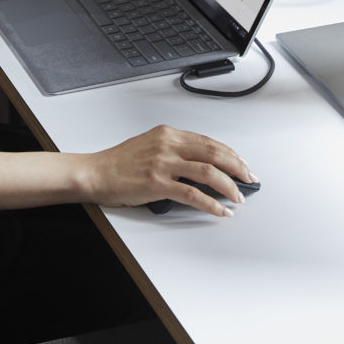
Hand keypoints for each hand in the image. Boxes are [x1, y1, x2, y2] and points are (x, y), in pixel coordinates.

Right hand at [80, 125, 255, 217]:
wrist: (94, 173)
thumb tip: (198, 165)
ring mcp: (163, 163)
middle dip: (237, 167)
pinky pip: (193, 194)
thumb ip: (173, 150)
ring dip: (229, 186)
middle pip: (214, 153)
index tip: (241, 164)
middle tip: (248, 179)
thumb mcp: (148, 145)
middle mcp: (168, 145)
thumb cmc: (118, 163)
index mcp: (167, 134)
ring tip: (238, 197)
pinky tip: (220, 210)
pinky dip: (211, 203)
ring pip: (208, 172)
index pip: (208, 141)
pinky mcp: (157, 183)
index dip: (229, 154)